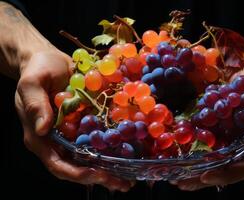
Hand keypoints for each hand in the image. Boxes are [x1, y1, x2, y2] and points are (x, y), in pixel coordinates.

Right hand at [15, 50, 133, 191]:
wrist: (49, 60)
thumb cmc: (37, 70)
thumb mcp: (31, 83)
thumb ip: (35, 105)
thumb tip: (43, 129)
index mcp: (41, 137)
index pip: (57, 163)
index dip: (77, 173)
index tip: (97, 174)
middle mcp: (59, 139)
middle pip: (78, 165)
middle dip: (100, 176)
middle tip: (122, 184)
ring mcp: (73, 131)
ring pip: (92, 155)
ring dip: (110, 166)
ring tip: (129, 176)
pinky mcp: (85, 121)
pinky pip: (100, 136)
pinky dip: (114, 145)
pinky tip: (131, 149)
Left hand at [172, 54, 243, 190]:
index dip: (227, 173)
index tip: (206, 175)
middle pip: (227, 167)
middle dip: (206, 177)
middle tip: (182, 183)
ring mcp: (233, 135)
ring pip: (216, 159)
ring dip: (197, 170)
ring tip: (176, 178)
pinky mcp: (222, 126)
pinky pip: (209, 143)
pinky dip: (195, 151)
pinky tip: (178, 155)